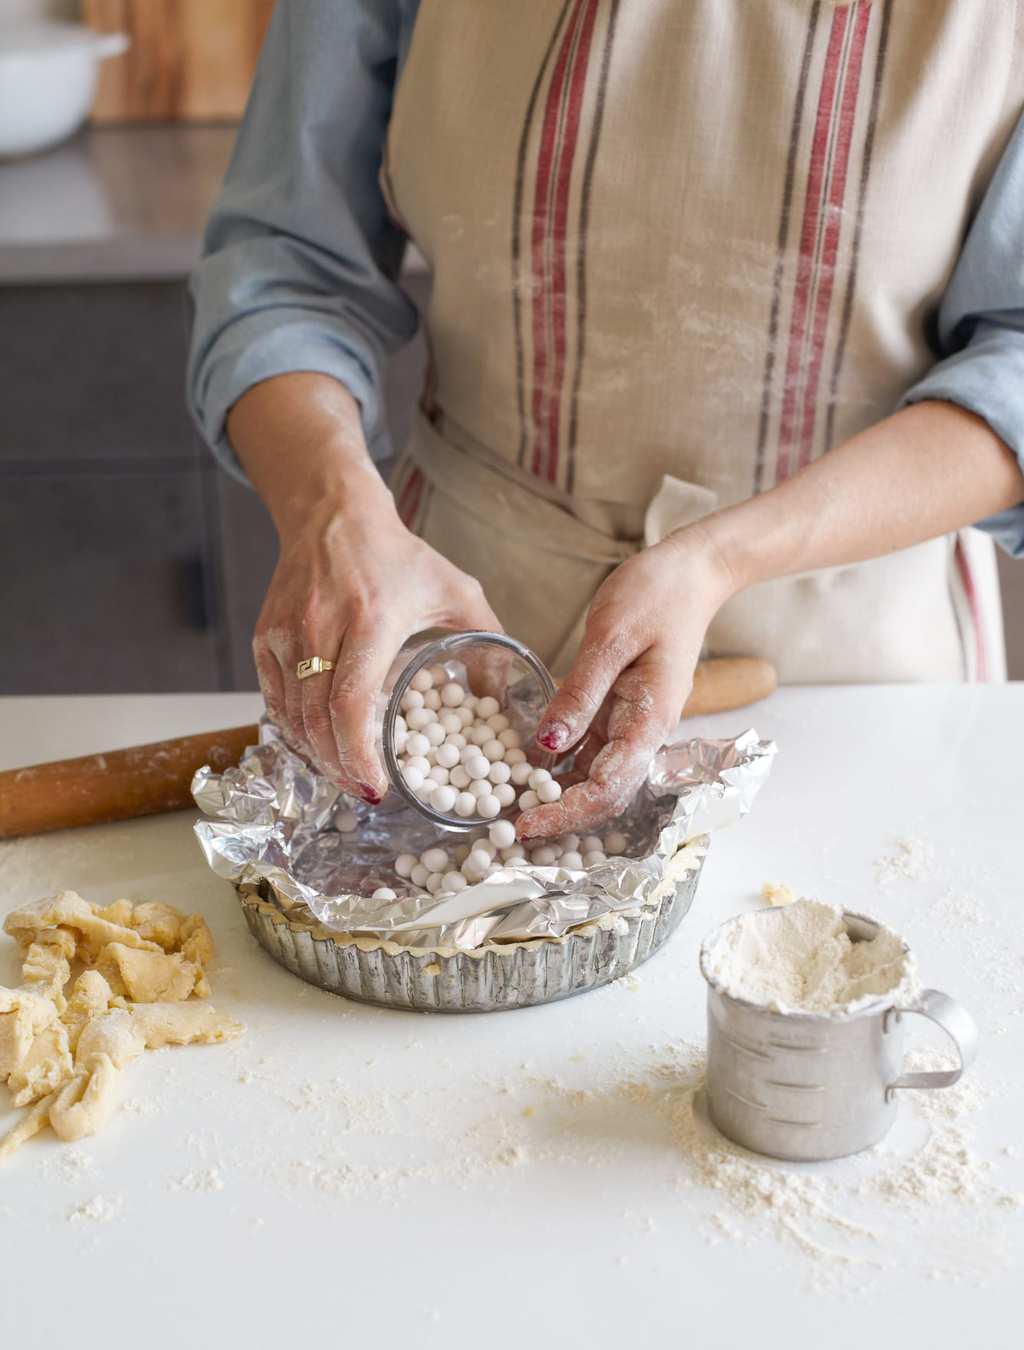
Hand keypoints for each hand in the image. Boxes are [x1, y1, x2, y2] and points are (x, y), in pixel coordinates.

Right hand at [253, 495, 500, 801]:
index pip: (352, 703)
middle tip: (366, 792)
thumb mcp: (455, 590)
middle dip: (340, 768)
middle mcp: (322, 627)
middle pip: (318, 721)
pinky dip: (294, 731)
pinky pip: (275, 699)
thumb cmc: (399, 555)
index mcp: (371, 619)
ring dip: (317, 756)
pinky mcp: (266, 636)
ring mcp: (287, 632)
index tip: (376, 786)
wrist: (333, 513)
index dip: (359, 755)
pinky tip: (318, 746)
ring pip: (292, 716)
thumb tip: (507, 696)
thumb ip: (488, 641)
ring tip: (345, 775)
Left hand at [516, 526, 736, 837]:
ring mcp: (634, 722)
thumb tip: (548, 745)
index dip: (565, 811)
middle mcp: (645, 730)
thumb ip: (580, 692)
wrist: (693, 572)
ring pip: (596, 775)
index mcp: (649, 719)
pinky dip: (562, 765)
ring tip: (513, 802)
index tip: (524, 823)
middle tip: (510, 825)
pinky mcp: (622, 709)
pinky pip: (591, 748)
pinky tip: (529, 767)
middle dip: (560, 814)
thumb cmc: (656, 594)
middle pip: (604, 793)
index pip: (607, 787)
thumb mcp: (610, 638)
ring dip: (559, 795)